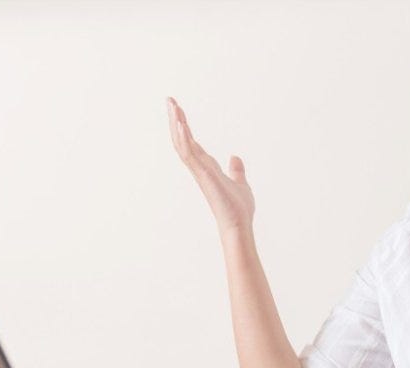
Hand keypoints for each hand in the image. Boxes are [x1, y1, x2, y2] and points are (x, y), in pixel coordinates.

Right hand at [167, 96, 254, 234]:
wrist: (239, 226)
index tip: (178, 109)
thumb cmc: (238, 209)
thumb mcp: (240, 183)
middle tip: (169, 100)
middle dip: (175, 120)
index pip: (192, 143)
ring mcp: (200, 172)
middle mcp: (200, 168)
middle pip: (182, 140)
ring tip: (171, 104)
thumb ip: (236, 170)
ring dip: (176, 124)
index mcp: (207, 168)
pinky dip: (184, 138)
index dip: (184, 126)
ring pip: (182, 144)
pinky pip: (189, 154)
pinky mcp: (203, 175)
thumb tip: (235, 157)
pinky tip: (180, 123)